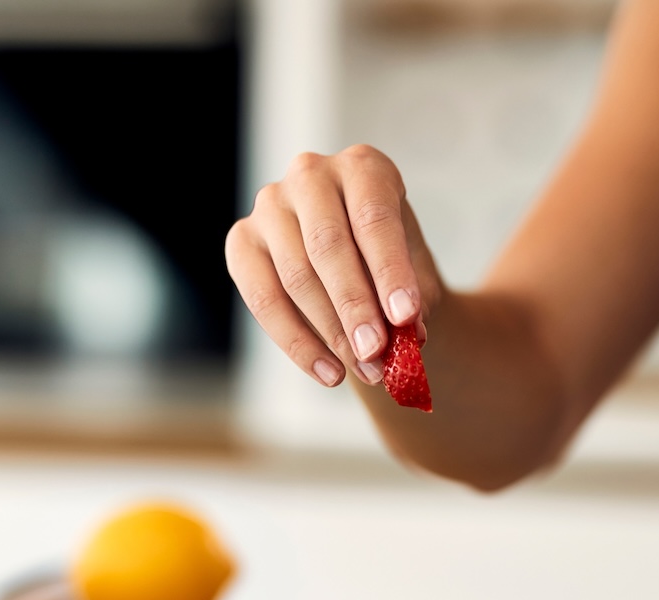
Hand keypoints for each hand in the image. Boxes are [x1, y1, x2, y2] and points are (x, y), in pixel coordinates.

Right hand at [224, 145, 443, 388]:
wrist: (362, 273)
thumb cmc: (393, 270)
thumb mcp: (416, 278)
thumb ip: (414, 301)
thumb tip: (409, 337)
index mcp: (364, 167)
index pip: (374, 218)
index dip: (390, 270)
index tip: (406, 317)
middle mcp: (311, 174)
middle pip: (328, 245)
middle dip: (355, 307)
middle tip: (377, 354)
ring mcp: (270, 205)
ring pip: (296, 276)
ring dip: (332, 333)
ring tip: (367, 372)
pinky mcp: (241, 242)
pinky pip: (264, 299)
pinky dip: (298, 343)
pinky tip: (330, 373)